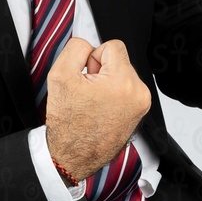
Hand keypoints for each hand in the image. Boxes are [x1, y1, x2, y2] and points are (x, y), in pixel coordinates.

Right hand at [45, 37, 151, 180]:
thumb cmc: (68, 123)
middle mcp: (138, 93)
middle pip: (119, 60)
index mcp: (122, 82)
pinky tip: (101, 108)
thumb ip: (76, 48)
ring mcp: (141, 104)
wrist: (73, 155)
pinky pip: (127, 89)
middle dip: (101, 70)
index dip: (93, 57)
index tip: (87, 75)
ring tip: (94, 102)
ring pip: (122, 74)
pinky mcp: (140, 112)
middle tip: (88, 92)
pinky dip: (114, 94)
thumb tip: (88, 45)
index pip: (113, 45)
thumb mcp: (60, 75)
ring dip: (108, 82)